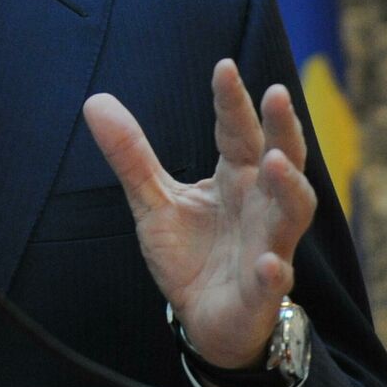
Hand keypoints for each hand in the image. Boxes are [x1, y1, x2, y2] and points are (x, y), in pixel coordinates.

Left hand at [83, 59, 316, 370]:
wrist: (203, 319)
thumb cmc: (190, 253)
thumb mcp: (152, 199)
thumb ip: (131, 154)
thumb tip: (96, 100)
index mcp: (237, 179)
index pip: (237, 132)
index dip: (232, 101)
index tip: (223, 66)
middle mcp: (260, 206)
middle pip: (282, 161)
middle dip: (283, 129)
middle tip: (276, 94)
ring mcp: (267, 246)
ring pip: (290, 214)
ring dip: (288, 188)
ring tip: (277, 162)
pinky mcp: (261, 290)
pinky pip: (274, 280)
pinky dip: (274, 271)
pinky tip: (269, 262)